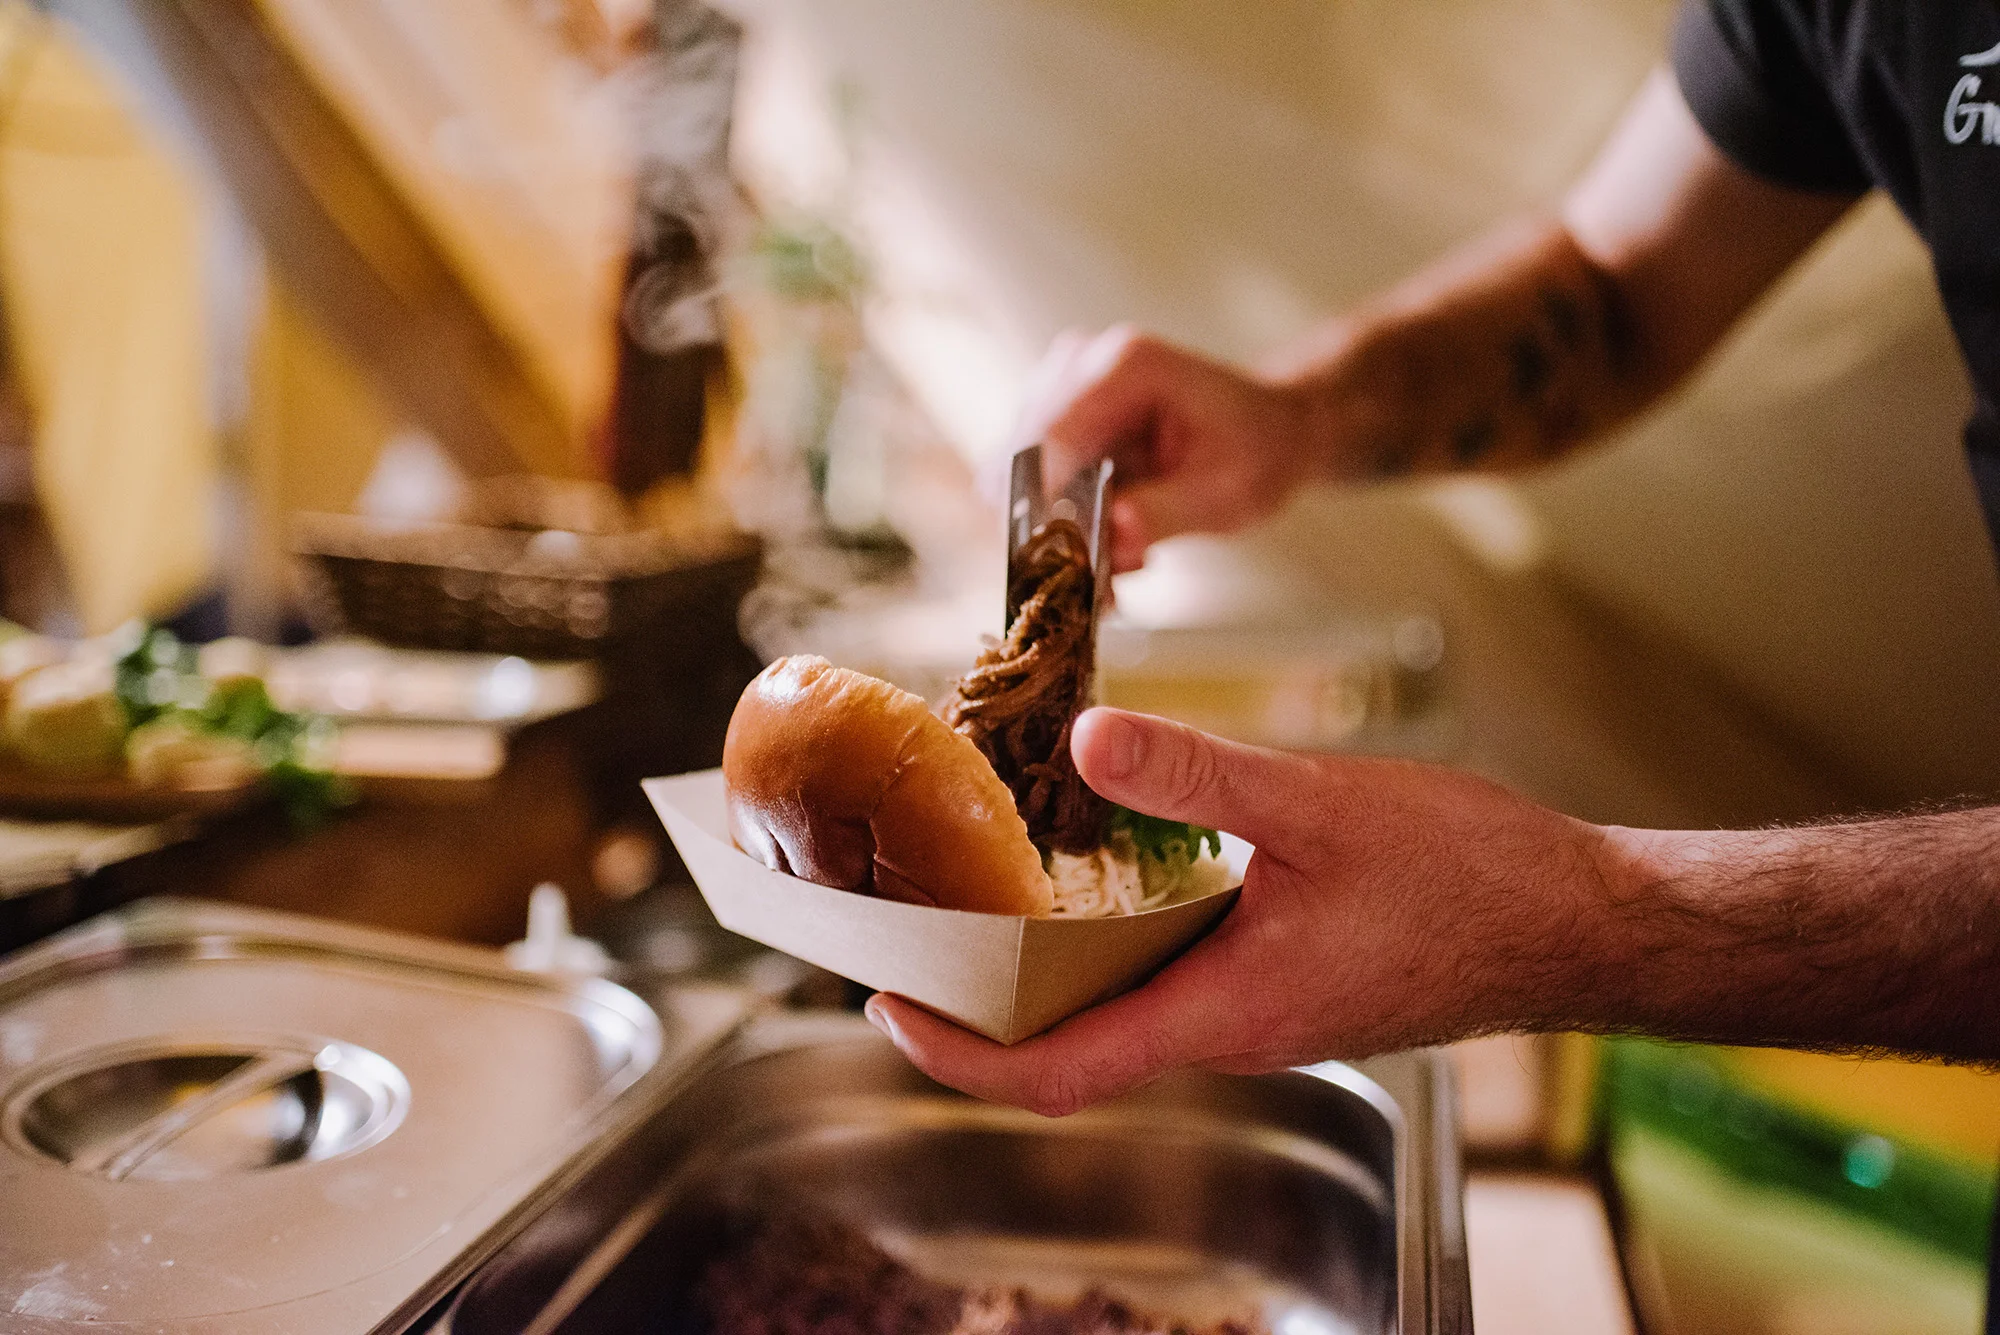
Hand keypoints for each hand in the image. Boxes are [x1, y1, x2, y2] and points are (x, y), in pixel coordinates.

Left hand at [865, 707, 1616, 1115]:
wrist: (1575, 923)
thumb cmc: (1470, 879)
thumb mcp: (1319, 805)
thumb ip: (1197, 774)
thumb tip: (1085, 741)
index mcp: (1224, 1012)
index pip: (1055, 1071)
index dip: (956, 1052)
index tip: (889, 1002)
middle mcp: (1231, 1030)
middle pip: (1070, 1047)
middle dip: (979, 1004)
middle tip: (912, 931)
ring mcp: (1261, 1012)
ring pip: (1120, 1012)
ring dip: (1042, 971)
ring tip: (979, 896)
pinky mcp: (1287, 983)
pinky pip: (1171, 982)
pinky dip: (1112, 945)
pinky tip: (1101, 874)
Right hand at [1020, 327, 1370, 571]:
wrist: (1270, 428)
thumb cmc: (1259, 450)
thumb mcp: (1231, 493)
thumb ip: (1168, 513)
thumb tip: (1115, 536)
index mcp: (1127, 366)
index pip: (1051, 438)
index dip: (1045, 507)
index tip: (1064, 568)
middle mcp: (1081, 363)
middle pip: (1022, 457)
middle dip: (1050, 529)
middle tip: (1099, 583)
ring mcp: (1060, 386)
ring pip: (1017, 476)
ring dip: (1057, 531)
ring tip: (1121, 559)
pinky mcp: (1052, 416)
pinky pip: (1031, 482)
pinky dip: (1062, 522)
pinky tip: (1112, 539)